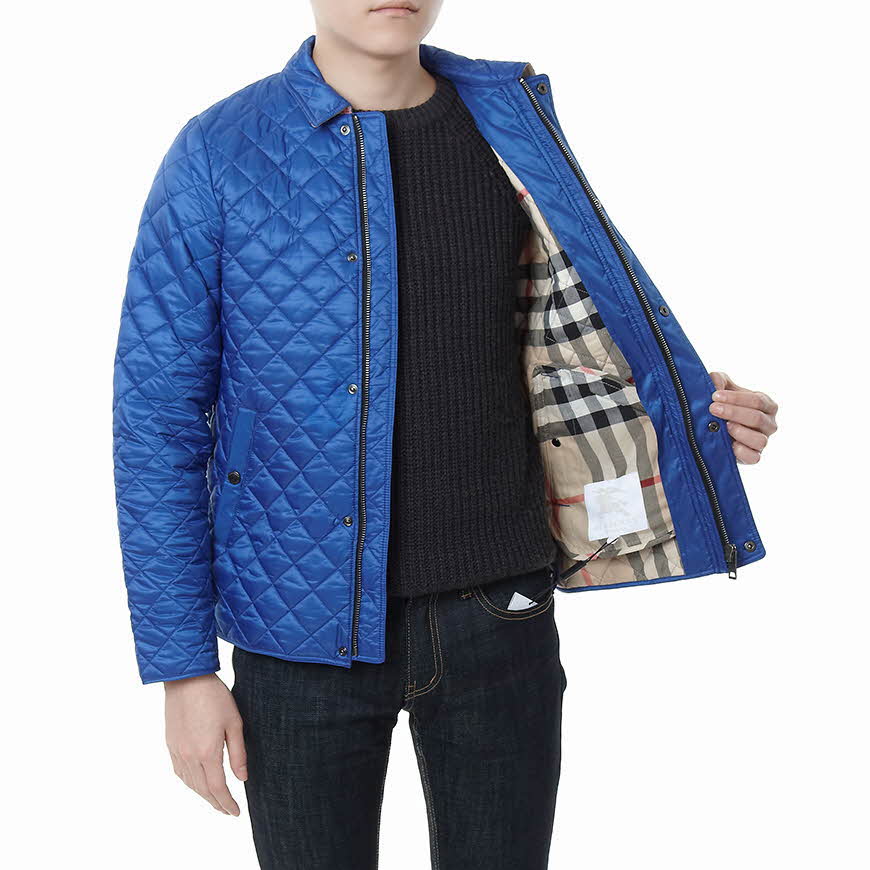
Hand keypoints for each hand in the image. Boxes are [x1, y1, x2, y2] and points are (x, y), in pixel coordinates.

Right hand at [165, 673, 246, 815]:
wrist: (186, 679)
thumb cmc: (214, 697)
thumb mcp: (234, 723)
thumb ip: (238, 753)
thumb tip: (242, 778)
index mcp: (207, 752)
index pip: (218, 788)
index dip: (227, 803)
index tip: (235, 812)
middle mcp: (189, 757)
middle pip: (203, 790)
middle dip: (216, 803)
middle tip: (228, 810)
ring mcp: (177, 751)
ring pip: (190, 783)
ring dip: (203, 795)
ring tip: (216, 799)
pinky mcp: (171, 745)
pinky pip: (180, 772)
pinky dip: (190, 783)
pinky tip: (198, 782)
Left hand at [708, 371, 777, 464]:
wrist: (716, 429)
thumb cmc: (723, 405)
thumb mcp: (722, 388)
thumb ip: (719, 381)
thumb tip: (715, 382)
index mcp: (766, 405)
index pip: (757, 400)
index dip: (736, 398)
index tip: (715, 396)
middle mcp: (769, 423)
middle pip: (757, 418)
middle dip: (734, 412)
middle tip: (713, 409)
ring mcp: (763, 441)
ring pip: (759, 439)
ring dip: (740, 432)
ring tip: (724, 426)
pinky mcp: (754, 456)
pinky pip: (754, 457)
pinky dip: (742, 452)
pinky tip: (729, 444)